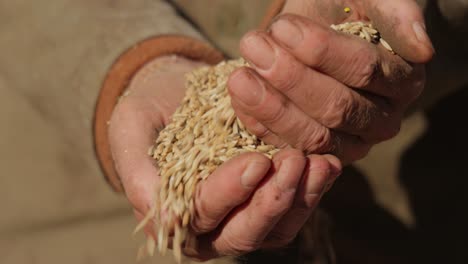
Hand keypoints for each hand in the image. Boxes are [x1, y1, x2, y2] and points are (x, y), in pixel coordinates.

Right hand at [108, 55, 341, 259]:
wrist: (176, 93)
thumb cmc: (148, 113)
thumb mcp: (131, 131)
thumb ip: (137, 172)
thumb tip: (165, 219)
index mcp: (174, 216)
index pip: (202, 215)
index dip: (229, 193)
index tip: (256, 162)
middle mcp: (211, 225)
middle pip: (245, 233)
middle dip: (272, 201)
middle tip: (294, 161)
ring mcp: (242, 213)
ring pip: (276, 227)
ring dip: (300, 198)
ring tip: (320, 164)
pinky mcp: (267, 197)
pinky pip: (294, 205)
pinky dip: (312, 187)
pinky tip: (326, 162)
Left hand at [228, 0, 433, 163]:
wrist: (324, 38)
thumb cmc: (349, 12)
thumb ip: (396, 13)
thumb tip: (422, 48)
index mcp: (402, 81)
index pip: (364, 69)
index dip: (321, 51)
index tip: (282, 28)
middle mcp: (380, 121)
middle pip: (336, 108)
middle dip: (290, 78)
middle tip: (253, 47)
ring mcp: (347, 144)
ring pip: (312, 135)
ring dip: (270, 106)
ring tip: (239, 76)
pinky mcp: (314, 155)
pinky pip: (287, 146)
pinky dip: (259, 124)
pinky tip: (238, 98)